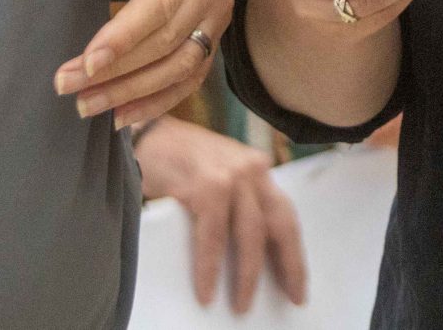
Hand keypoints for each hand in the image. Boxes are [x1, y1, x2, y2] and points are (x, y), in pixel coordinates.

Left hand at [55, 0, 233, 128]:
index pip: (160, 1)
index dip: (125, 35)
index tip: (87, 61)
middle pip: (166, 41)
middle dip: (116, 71)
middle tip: (64, 86)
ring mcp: (216, 9)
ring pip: (180, 64)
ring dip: (133, 92)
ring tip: (86, 106)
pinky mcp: (211, 27)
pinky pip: (193, 73)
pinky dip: (162, 99)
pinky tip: (126, 117)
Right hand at [135, 118, 309, 312]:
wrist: (144, 136)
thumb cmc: (178, 164)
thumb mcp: (219, 178)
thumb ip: (237, 205)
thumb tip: (250, 260)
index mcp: (258, 170)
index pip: (285, 215)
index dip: (294, 253)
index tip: (298, 287)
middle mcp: (251, 169)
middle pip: (279, 223)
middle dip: (288, 265)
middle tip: (291, 298)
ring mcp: (230, 175)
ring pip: (250, 233)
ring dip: (247, 274)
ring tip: (241, 305)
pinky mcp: (206, 184)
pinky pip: (213, 236)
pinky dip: (210, 266)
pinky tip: (207, 290)